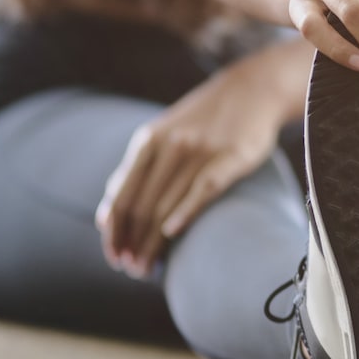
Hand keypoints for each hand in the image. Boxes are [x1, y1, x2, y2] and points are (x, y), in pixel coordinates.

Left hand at [94, 54, 290, 277]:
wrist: (253, 89)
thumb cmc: (205, 120)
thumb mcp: (163, 134)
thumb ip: (135, 171)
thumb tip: (105, 213)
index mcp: (148, 141)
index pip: (121, 195)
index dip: (114, 231)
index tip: (114, 256)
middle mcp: (170, 146)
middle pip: (142, 205)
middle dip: (132, 243)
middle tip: (131, 270)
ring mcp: (201, 151)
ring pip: (167, 204)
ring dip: (153, 241)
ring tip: (147, 267)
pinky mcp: (231, 157)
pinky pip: (204, 188)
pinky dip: (185, 211)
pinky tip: (172, 233)